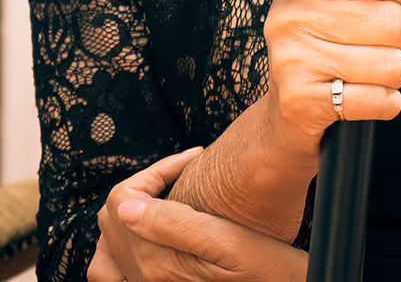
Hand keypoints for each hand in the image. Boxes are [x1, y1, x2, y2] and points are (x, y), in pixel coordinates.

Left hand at [89, 148, 307, 280]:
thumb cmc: (263, 269)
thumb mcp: (226, 241)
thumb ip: (173, 222)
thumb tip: (126, 205)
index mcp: (157, 261)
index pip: (124, 198)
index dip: (156, 170)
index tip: (189, 160)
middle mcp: (144, 278)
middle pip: (112, 217)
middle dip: (142, 187)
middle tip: (180, 175)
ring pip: (107, 249)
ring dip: (125, 219)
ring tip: (158, 204)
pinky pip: (115, 274)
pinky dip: (120, 252)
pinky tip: (147, 238)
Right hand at [263, 0, 400, 157]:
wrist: (282, 114)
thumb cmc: (320, 50)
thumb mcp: (346, 5)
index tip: (400, 3)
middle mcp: (293, 15)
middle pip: (392, 19)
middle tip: (383, 44)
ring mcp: (295, 58)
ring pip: (392, 63)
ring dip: (394, 73)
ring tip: (371, 72)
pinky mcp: (302, 101)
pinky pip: (379, 100)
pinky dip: (385, 102)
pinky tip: (364, 96)